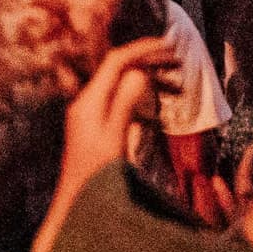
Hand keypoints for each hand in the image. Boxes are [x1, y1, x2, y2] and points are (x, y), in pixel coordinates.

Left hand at [59, 32, 176, 205]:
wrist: (77, 204)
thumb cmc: (95, 176)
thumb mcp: (113, 140)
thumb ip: (125, 105)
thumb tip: (139, 73)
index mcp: (88, 101)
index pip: (115, 62)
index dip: (141, 50)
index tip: (168, 46)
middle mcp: (86, 102)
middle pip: (116, 69)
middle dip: (145, 60)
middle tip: (175, 60)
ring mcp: (89, 113)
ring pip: (118, 83)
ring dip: (143, 75)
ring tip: (172, 76)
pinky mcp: (95, 125)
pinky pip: (117, 97)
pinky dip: (137, 92)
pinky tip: (153, 97)